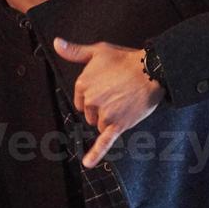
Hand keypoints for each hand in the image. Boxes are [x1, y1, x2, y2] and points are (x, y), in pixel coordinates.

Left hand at [53, 38, 165, 167]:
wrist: (152, 70)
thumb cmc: (126, 59)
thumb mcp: (98, 51)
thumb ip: (75, 51)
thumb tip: (56, 44)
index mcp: (82, 85)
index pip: (81, 100)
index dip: (95, 95)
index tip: (108, 87)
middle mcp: (90, 101)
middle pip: (89, 114)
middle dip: (102, 108)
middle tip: (119, 93)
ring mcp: (103, 114)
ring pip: (99, 124)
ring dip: (110, 119)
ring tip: (125, 102)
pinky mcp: (117, 125)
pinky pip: (104, 142)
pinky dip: (95, 154)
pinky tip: (87, 163)